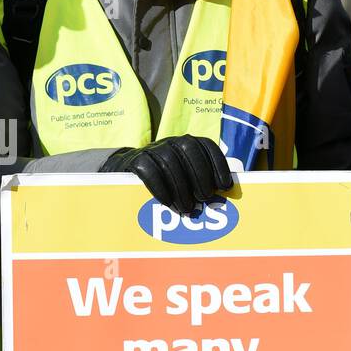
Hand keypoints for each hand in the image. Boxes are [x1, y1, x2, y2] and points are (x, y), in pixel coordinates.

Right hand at [100, 134, 233, 214]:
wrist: (124, 169)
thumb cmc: (162, 177)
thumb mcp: (182, 174)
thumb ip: (200, 180)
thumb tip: (226, 194)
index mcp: (185, 143)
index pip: (205, 145)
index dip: (217, 163)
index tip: (225, 186)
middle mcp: (170, 142)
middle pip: (188, 149)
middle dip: (200, 175)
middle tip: (204, 198)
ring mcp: (151, 149)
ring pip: (169, 161)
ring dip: (181, 187)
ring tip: (186, 208)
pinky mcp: (134, 161)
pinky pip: (148, 170)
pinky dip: (159, 186)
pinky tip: (166, 201)